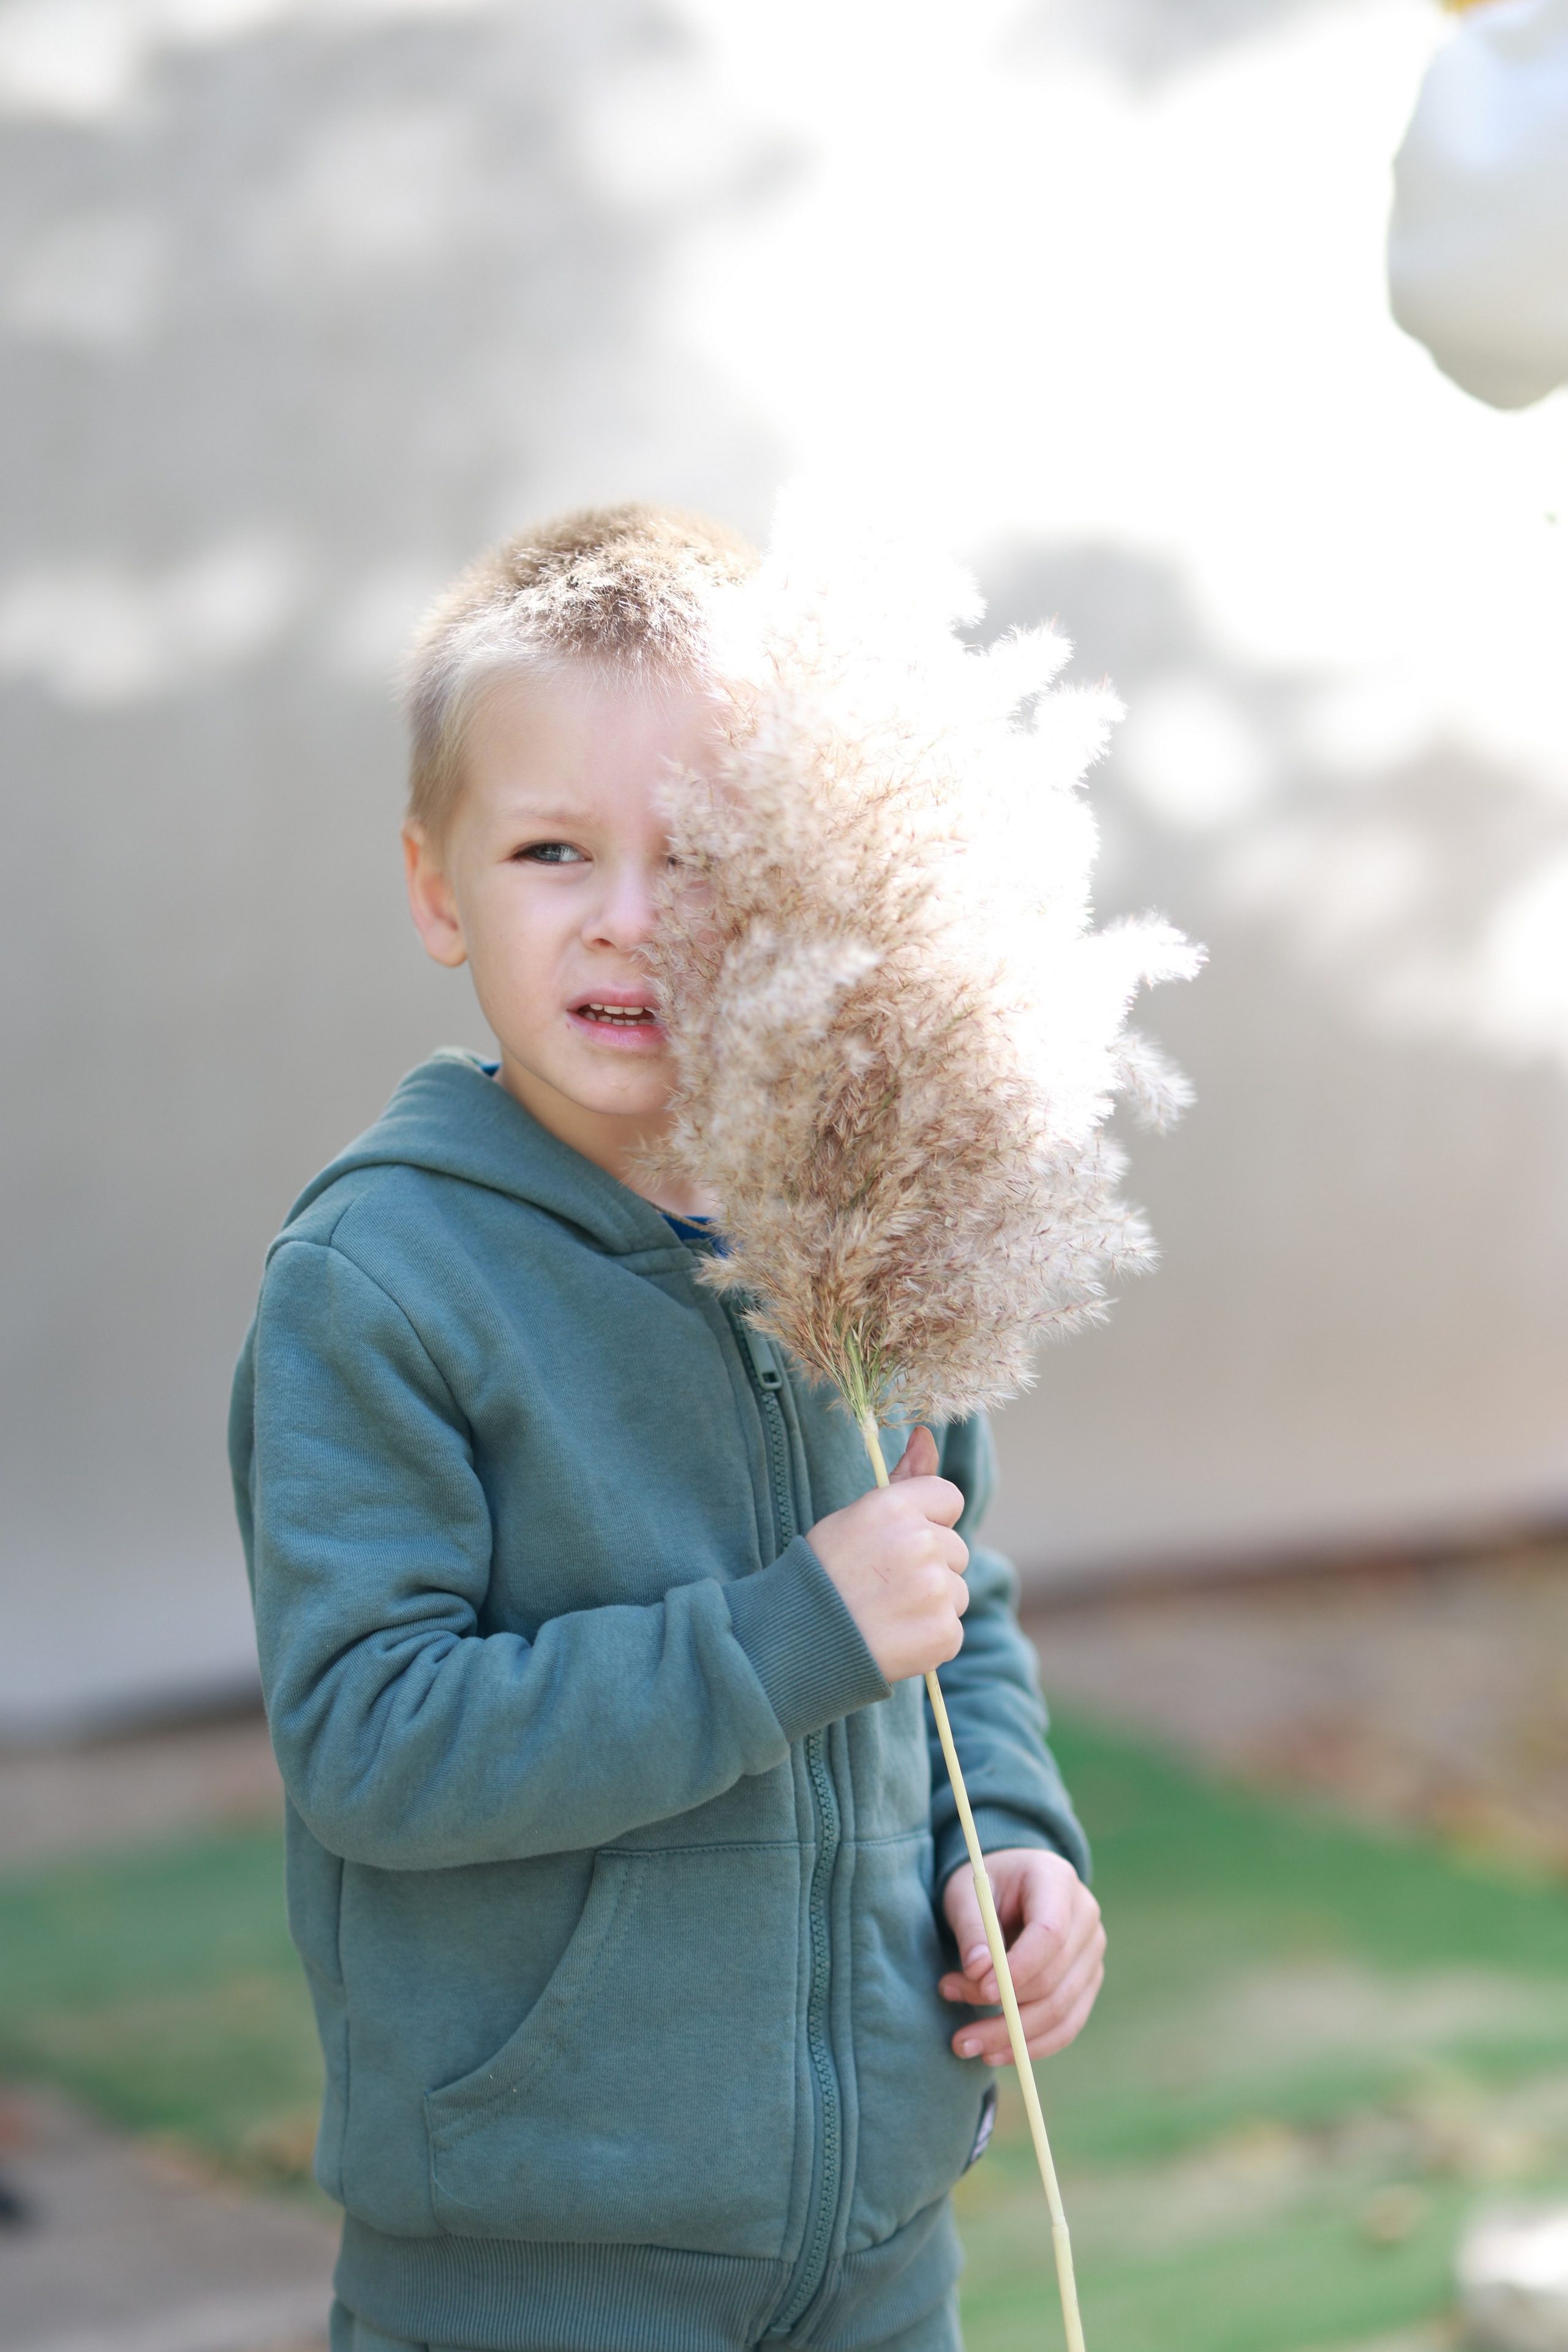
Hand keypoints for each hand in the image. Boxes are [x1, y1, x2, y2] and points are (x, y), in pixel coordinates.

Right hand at [807, 1426, 968, 1682]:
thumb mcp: (857, 1516)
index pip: (949, 1499)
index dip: (928, 1521)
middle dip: (930, 1566)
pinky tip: (894, 1637)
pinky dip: (929, 1638)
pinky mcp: (941, 1633)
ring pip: (957, 1590)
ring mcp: (934, 1589)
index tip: (900, 1543)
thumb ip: (902, 1478)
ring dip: (931, 1603)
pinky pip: (952, 1629)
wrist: (797, 1642)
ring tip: (886, 1612)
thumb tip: (926, 1433)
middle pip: (956, 1548)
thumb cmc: (825, 1572)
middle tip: (884, 1584)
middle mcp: (920, 1543)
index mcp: (896, 1507)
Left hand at [939, 1849, 1103, 2063]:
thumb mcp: (968, 1894)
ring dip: (1013, 2037)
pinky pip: (1067, 2024)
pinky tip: (995, 2052)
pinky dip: (1032, 2045)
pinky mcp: (1087, 1982)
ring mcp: (1092, 1952)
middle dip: (1005, 2012)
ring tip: (964, 2044)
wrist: (1010, 1883)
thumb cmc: (986, 1886)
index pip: (1050, 1934)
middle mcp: (1086, 1917)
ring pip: (1061, 2010)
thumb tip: (977, 1972)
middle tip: (957, 2030)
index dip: (1017, 1968)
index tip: (978, 1989)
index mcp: (1057, 1881)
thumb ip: (973, 1928)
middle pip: (1055, 1979)